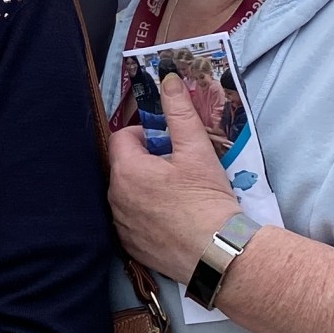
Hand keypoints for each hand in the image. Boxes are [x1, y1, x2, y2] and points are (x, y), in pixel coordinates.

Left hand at [107, 74, 242, 281]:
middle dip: (146, 161)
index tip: (169, 143)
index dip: (145, 135)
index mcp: (126, 171)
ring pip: (127, 194)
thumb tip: (168, 79)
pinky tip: (172, 218)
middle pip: (124, 166)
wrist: (218, 252)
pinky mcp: (130, 246)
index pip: (122, 137)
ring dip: (145, 188)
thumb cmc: (207, 199)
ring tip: (177, 194)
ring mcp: (120, 224)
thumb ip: (180, 112)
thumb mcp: (196, 150)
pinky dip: (146, 214)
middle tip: (177, 168)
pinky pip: (131, 220)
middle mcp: (115, 198)